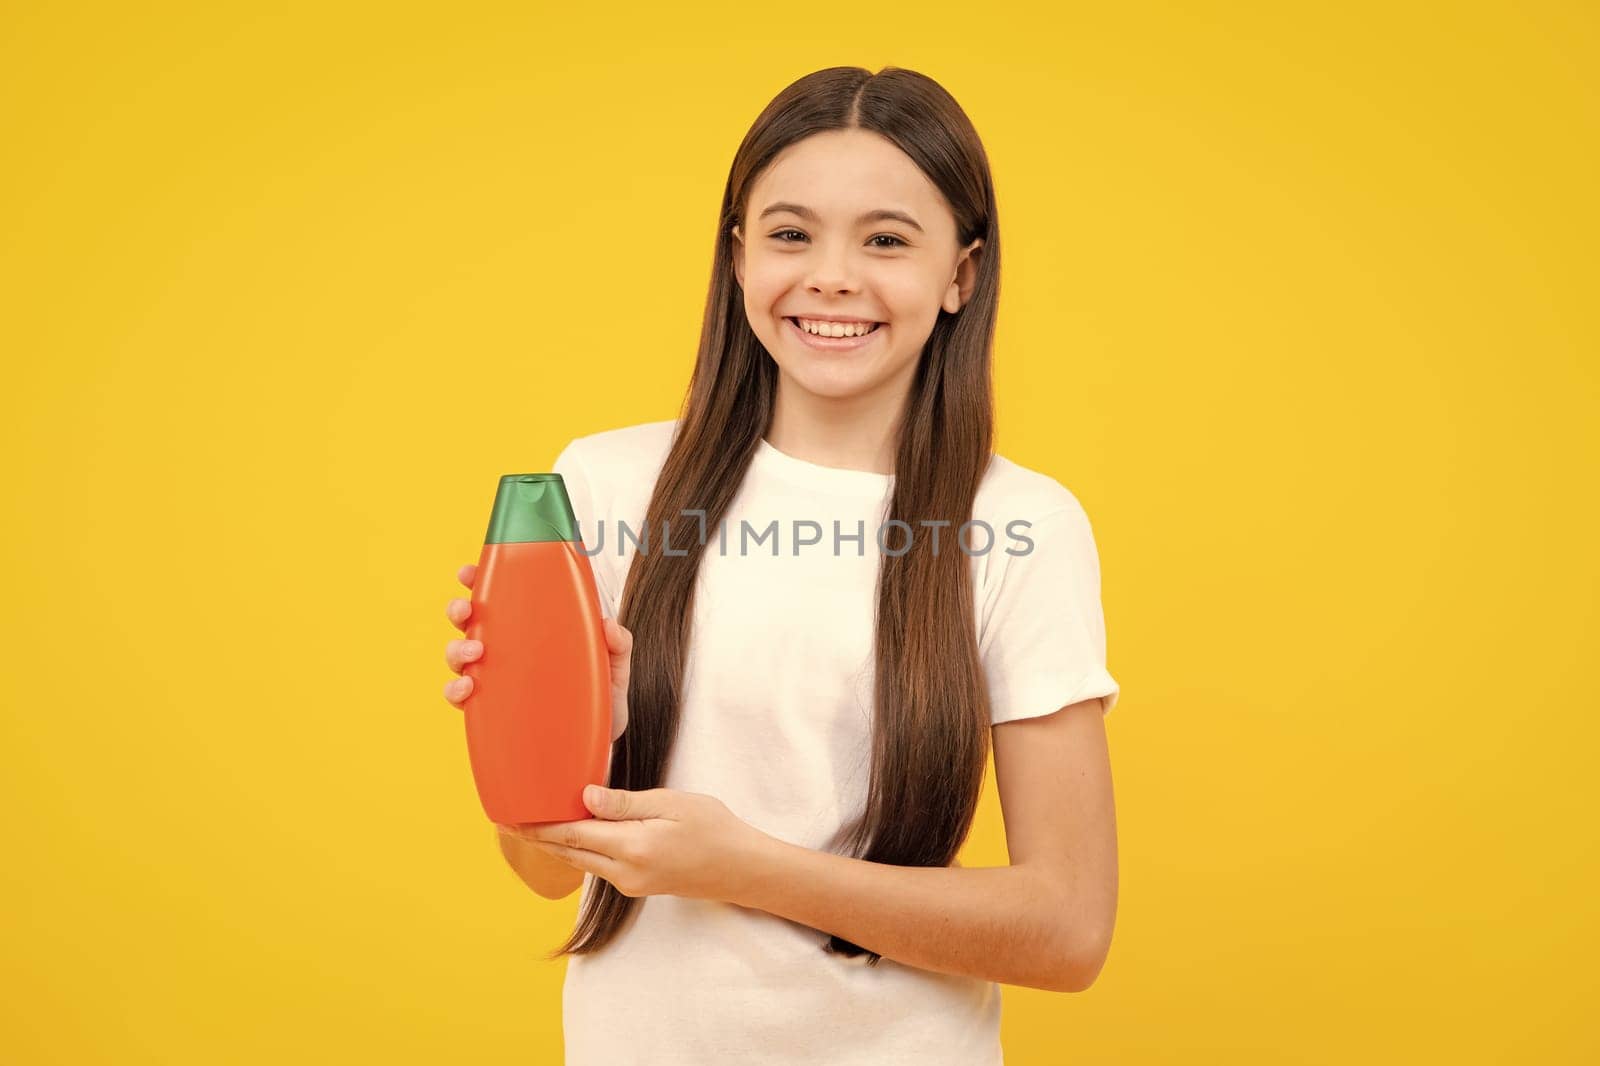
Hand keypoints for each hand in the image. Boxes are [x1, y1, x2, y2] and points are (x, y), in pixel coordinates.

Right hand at [444, 562, 632, 742]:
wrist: (598, 744)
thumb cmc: (600, 699)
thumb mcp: (614, 667)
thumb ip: (617, 644)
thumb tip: (608, 624)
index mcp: (531, 631)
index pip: (500, 600)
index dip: (479, 581)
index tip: (468, 572)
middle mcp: (507, 652)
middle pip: (470, 623)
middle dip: (459, 610)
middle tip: (466, 610)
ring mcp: (496, 681)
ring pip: (459, 657)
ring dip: (457, 650)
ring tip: (474, 651)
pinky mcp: (491, 712)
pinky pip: (461, 699)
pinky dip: (455, 691)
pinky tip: (467, 688)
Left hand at [501, 785, 769, 903]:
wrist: (740, 869)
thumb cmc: (713, 828)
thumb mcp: (671, 804)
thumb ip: (625, 803)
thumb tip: (584, 795)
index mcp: (632, 847)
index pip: (572, 834)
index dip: (537, 825)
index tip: (509, 815)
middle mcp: (625, 871)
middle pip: (569, 852)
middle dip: (536, 836)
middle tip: (505, 821)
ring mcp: (629, 883)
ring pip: (581, 861)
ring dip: (555, 844)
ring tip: (529, 826)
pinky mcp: (636, 886)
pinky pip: (597, 866)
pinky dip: (578, 850)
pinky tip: (570, 836)